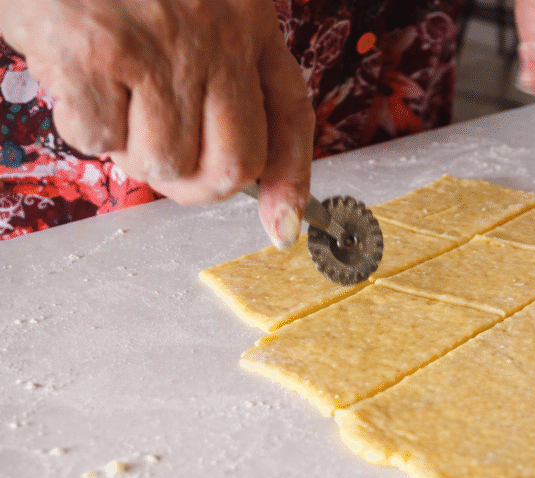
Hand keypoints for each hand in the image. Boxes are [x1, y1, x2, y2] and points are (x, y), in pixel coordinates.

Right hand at [0, 0, 313, 247]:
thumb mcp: (200, 6)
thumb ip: (226, 77)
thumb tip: (252, 182)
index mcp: (248, 21)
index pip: (289, 116)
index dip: (290, 180)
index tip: (283, 227)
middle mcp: (216, 36)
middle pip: (232, 165)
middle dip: (195, 184)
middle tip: (159, 157)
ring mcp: (158, 47)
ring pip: (164, 164)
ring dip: (132, 152)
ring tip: (112, 97)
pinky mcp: (94, 52)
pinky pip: (99, 140)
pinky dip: (83, 126)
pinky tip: (75, 77)